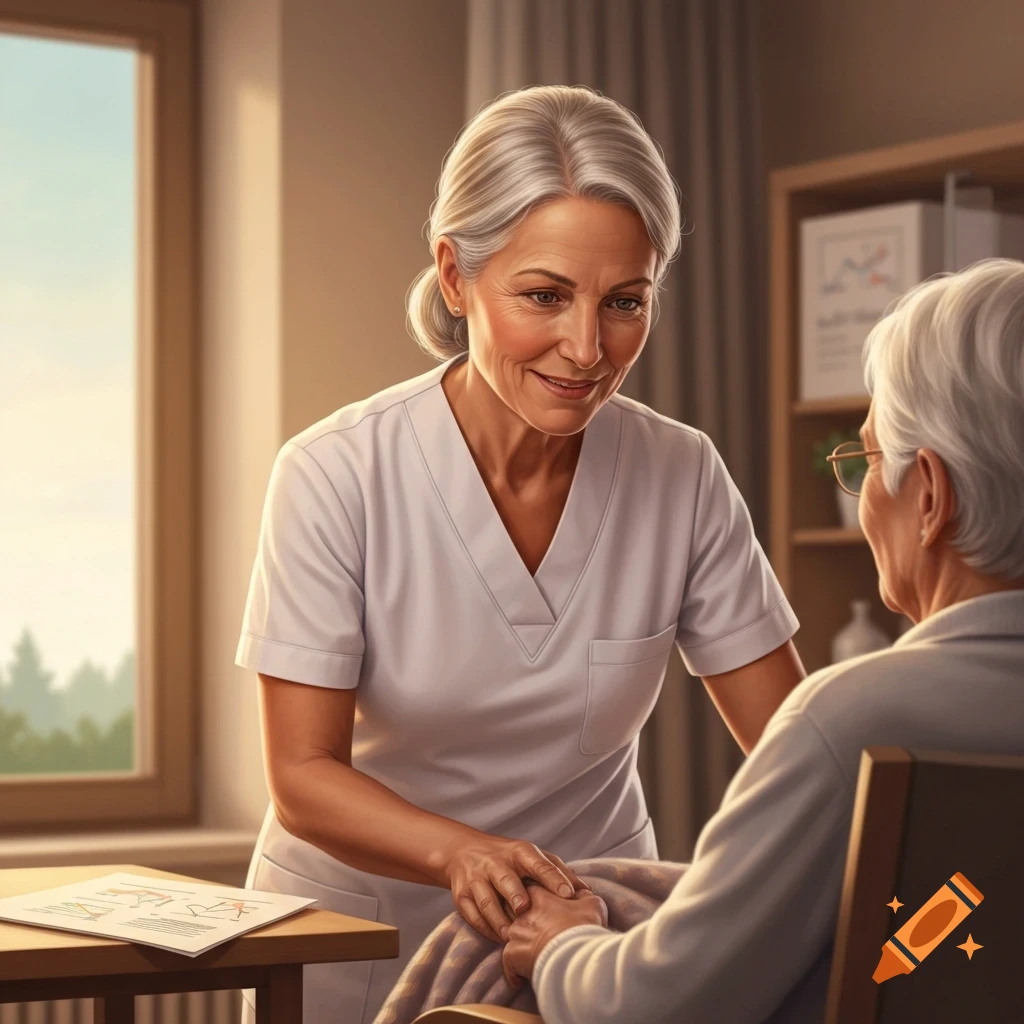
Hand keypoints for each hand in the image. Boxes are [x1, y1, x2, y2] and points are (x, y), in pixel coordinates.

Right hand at [439, 833, 589, 942]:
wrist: (463, 851)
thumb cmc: (509, 859)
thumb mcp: (532, 856)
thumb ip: (558, 871)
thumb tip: (587, 892)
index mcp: (519, 852)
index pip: (538, 863)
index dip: (554, 878)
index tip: (568, 894)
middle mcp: (496, 862)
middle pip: (506, 879)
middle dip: (515, 894)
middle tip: (525, 909)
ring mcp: (476, 878)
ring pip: (486, 900)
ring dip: (498, 918)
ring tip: (510, 935)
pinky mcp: (461, 894)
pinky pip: (472, 913)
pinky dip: (485, 927)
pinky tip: (498, 937)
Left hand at [502, 884, 607, 987]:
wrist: (576, 954)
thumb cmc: (584, 926)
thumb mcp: (592, 903)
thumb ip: (582, 895)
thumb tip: (580, 894)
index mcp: (537, 893)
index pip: (531, 891)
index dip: (541, 904)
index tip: (549, 912)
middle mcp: (521, 911)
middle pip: (518, 914)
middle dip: (528, 924)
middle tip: (542, 935)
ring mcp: (514, 933)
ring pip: (513, 937)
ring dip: (522, 946)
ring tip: (535, 955)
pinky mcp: (511, 955)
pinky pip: (509, 963)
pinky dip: (514, 971)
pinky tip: (522, 978)